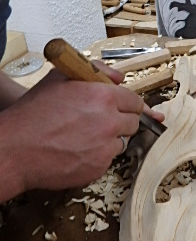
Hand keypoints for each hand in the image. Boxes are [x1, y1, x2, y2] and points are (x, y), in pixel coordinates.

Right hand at [0, 68, 146, 201]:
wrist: (16, 149)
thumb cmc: (34, 114)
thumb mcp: (61, 77)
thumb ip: (96, 72)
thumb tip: (118, 77)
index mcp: (104, 97)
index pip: (135, 101)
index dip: (129, 104)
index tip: (127, 107)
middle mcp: (110, 122)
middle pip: (134, 122)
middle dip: (122, 120)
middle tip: (102, 121)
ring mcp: (106, 147)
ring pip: (122, 142)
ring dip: (110, 139)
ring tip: (83, 135)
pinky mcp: (99, 167)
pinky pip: (108, 159)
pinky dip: (98, 156)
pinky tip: (78, 150)